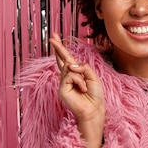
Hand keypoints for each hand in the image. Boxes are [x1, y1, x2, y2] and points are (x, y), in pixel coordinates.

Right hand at [50, 33, 105, 147]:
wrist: (94, 111)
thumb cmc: (95, 96)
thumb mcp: (93, 77)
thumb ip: (83, 67)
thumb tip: (70, 64)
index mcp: (75, 75)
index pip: (67, 60)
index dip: (61, 50)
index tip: (55, 38)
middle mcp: (67, 79)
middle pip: (61, 60)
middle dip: (58, 48)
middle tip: (53, 37)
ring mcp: (63, 84)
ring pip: (70, 67)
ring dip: (81, 76)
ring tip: (85, 88)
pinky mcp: (62, 89)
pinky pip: (71, 75)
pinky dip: (79, 81)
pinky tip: (83, 90)